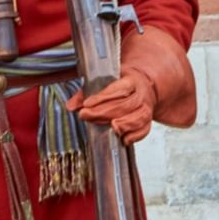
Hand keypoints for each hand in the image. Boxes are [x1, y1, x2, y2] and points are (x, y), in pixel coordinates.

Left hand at [67, 27, 194, 144]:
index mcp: (131, 80)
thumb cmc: (121, 84)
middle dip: (104, 112)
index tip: (86, 104)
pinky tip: (122, 139)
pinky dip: (134, 136)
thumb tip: (70, 106)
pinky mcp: (148, 121)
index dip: (103, 97)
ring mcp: (146, 109)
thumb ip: (86, 93)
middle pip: (126, 105)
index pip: (118, 88)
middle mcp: (141, 95)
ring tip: (111, 127)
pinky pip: (144, 130)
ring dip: (125, 124)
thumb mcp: (105, 82)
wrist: (145, 86)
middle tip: (86, 115)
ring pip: (139, 118)